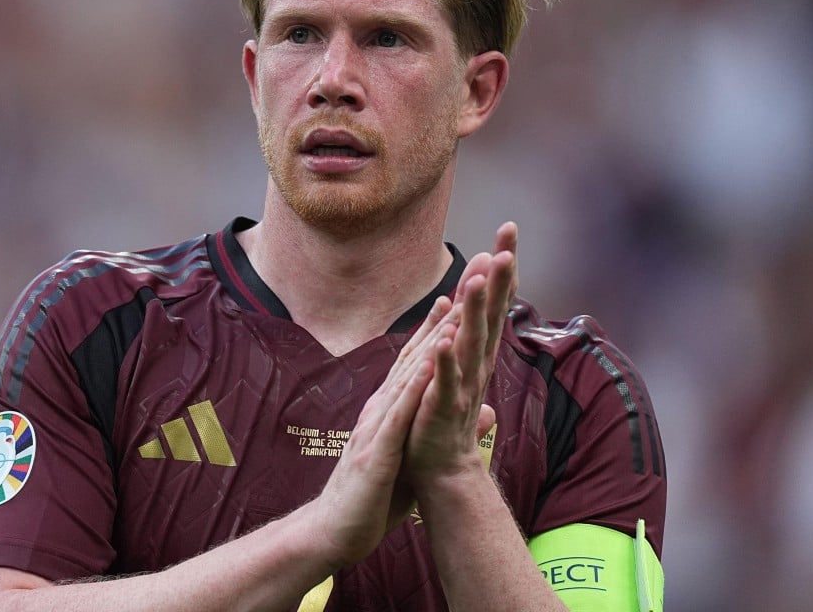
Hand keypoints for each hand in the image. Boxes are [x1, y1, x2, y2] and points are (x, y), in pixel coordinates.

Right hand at [309, 295, 459, 566]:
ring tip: (457, 306)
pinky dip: (414, 387)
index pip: (416, 362)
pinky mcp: (377, 451)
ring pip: (408, 375)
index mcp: (390, 410)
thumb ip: (438, 431)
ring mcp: (377, 426)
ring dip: (432, 340)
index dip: (437, 329)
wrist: (333, 533)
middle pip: (415, 355)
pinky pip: (398, 415)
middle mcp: (382, 408)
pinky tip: (430, 365)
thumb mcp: (414, 459)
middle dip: (442, 318)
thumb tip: (479, 412)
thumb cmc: (372, 498)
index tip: (459, 296)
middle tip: (465, 280)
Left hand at [405, 222, 517, 481]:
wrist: (441, 471)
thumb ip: (465, 338)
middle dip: (498, 278)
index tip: (507, 231)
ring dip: (474, 311)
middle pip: (489, 314)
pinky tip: (444, 340)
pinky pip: (443, 382)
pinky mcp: (442, 410)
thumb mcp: (457, 369)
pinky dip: (444, 362)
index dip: (501, 268)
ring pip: (470, 342)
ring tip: (478, 278)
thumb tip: (463, 305)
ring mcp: (461, 387)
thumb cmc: (445, 418)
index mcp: (476, 352)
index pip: (492, 302)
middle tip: (506, 242)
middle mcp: (475, 364)